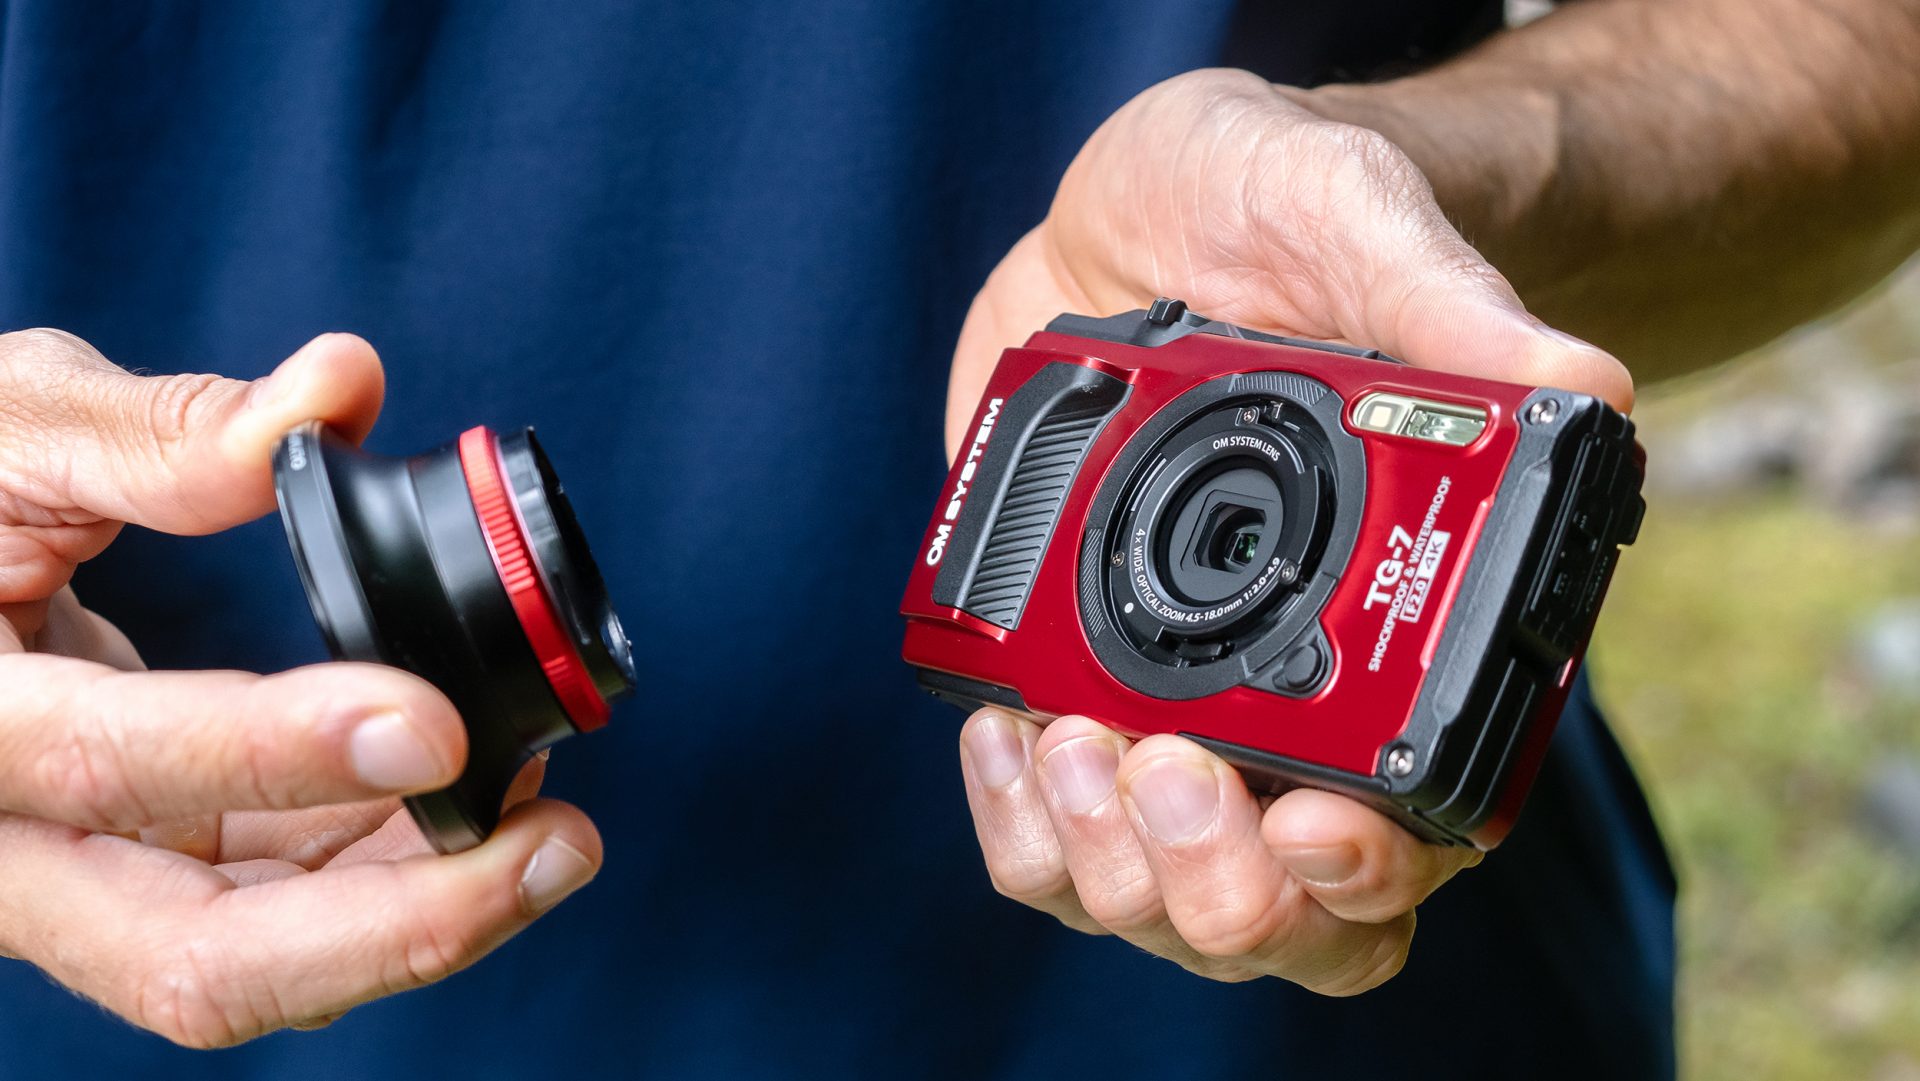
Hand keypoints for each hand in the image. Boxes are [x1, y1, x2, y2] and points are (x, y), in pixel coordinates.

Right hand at [0, 329, 601, 1044]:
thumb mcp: (12, 431)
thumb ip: (165, 429)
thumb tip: (339, 389)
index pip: (106, 764)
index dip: (274, 751)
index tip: (435, 723)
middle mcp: (5, 846)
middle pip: (196, 960)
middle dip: (398, 927)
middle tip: (558, 845)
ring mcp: (81, 884)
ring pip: (258, 963)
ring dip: (425, 910)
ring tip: (551, 822)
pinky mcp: (148, 877)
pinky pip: (279, 912)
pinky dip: (391, 872)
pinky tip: (482, 797)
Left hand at [951, 69, 1629, 989]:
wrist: (1146, 212)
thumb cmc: (1280, 213)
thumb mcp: (1355, 220)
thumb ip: (1449, 304)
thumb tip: (1588, 393)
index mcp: (1405, 629)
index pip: (1416, 830)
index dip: (1370, 872)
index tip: (1309, 824)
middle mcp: (1293, 695)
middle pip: (1269, 910)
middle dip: (1212, 885)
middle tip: (1161, 766)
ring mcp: (1166, 698)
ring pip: (1143, 892)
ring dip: (1102, 858)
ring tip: (1066, 743)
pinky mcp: (1060, 672)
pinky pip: (1038, 821)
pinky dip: (1014, 813)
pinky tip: (1001, 731)